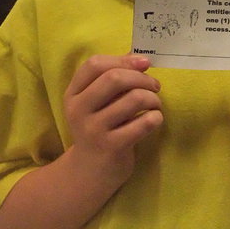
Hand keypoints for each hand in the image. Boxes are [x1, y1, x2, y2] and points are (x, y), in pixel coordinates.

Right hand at [63, 54, 162, 188]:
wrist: (90, 171)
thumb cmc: (99, 127)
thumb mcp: (96, 102)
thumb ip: (113, 77)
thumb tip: (139, 57)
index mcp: (73, 94)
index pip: (94, 64)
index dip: (123, 60)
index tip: (145, 64)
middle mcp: (79, 110)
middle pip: (114, 78)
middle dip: (142, 78)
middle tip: (155, 86)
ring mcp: (94, 129)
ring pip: (134, 99)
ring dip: (153, 98)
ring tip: (155, 105)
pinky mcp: (112, 147)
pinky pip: (143, 123)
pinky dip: (156, 117)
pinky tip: (154, 120)